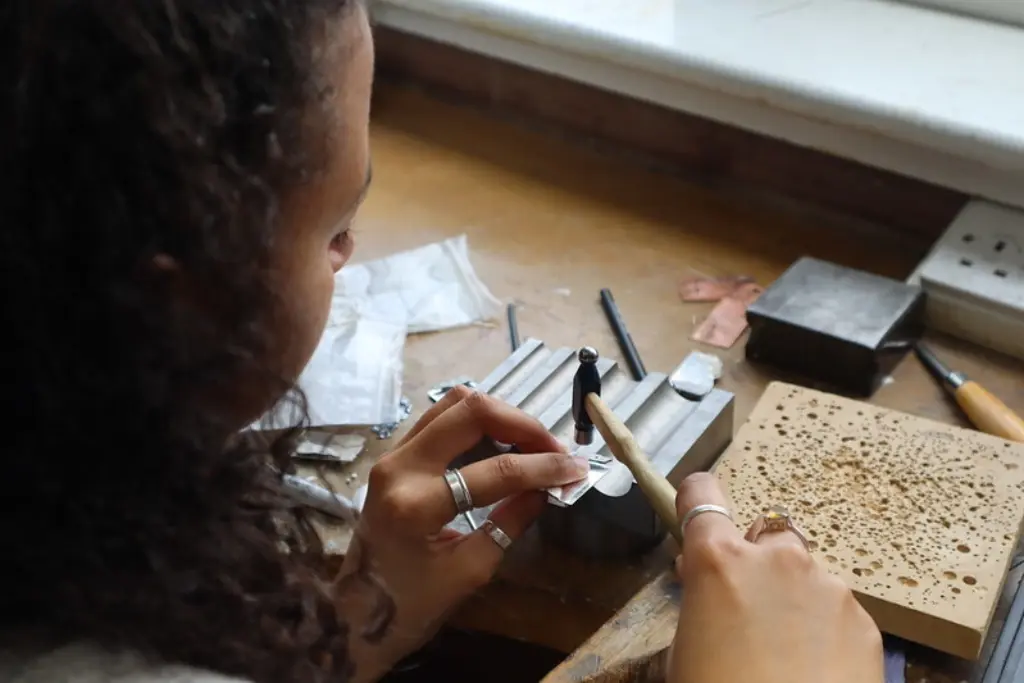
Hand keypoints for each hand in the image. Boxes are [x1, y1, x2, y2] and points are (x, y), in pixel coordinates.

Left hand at [335, 386, 589, 682]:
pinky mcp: (395, 454)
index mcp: (415, 504)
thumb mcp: (470, 572)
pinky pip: (442, 418)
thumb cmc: (411, 605)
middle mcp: (399, 466)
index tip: (575, 470)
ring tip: (533, 444)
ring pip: (454, 404)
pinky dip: (479, 423)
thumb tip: (548, 488)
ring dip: (501, 416)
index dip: (542, 467)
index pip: (494, 470)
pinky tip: (503, 444)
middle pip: (470, 411)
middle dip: (522, 424)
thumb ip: (510, 523)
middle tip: (554, 449)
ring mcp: (392, 454)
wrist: (354, 613)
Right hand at [668, 473, 883, 682]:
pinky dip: (824, 630)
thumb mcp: (685, 651)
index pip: (701, 493)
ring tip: (785, 653)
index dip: (696, 501)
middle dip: (755, 560)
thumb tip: (711, 590)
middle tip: (745, 609)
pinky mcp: (865, 621)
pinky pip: (835, 610)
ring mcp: (827, 586)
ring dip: (792, 598)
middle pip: (764, 533)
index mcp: (719, 561)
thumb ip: (701, 602)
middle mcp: (776, 559)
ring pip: (804, 575)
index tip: (697, 517)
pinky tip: (815, 671)